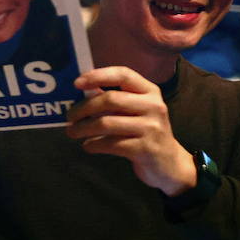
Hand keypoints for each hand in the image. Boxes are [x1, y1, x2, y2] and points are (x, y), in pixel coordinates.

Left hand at [67, 66, 196, 196]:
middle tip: (69, 116)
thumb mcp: (136, 111)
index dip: (98, 76)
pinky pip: (110, 144)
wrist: (170, 164)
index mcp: (150, 91)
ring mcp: (151, 128)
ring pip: (106, 123)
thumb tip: (82, 91)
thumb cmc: (146, 132)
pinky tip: (88, 146)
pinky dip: (93, 145)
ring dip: (83, 128)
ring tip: (72, 132)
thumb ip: (114, 100)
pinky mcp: (145, 149)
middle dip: (83, 108)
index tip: (76, 83)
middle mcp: (153, 106)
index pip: (123, 74)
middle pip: (110, 99)